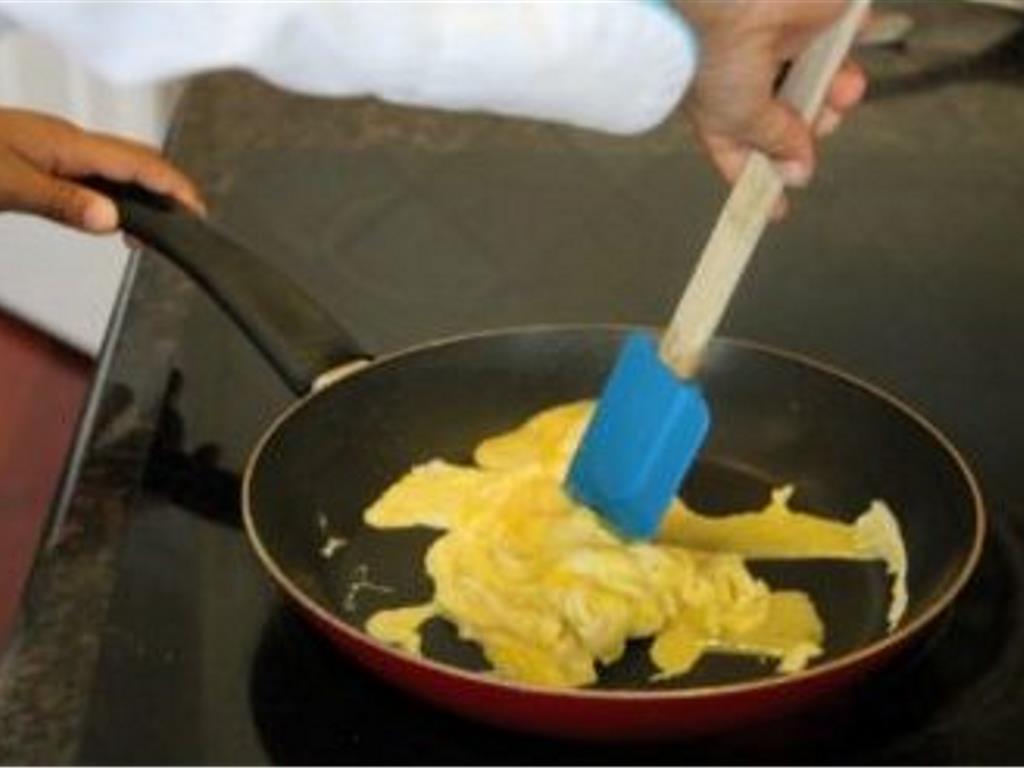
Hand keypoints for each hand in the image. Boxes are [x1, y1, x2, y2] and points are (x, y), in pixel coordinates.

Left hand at [0, 108, 203, 232]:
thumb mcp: (8, 184)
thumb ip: (62, 203)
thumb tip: (110, 220)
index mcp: (66, 143)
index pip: (139, 162)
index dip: (175, 187)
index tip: (197, 212)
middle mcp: (65, 139)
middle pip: (136, 159)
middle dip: (168, 188)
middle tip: (185, 220)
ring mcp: (54, 144)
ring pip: (116, 166)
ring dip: (140, 192)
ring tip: (150, 228)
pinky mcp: (42, 153)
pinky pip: (94, 171)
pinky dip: (116, 192)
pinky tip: (108, 210)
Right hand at [674, 1, 867, 215]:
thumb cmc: (710, 52)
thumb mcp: (736, 118)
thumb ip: (772, 143)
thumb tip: (796, 170)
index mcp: (722, 105)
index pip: (744, 151)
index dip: (761, 181)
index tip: (778, 209)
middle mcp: (752, 75)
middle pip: (791, 119)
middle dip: (808, 132)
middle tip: (810, 130)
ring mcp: (786, 44)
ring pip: (824, 84)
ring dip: (837, 98)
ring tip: (838, 93)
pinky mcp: (818, 16)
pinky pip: (849, 38)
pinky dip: (854, 54)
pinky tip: (848, 65)